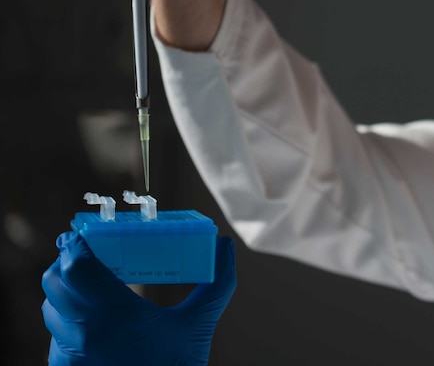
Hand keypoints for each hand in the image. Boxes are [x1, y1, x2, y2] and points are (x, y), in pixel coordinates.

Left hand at [42, 231, 235, 365]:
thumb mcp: (198, 325)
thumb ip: (217, 285)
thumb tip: (227, 247)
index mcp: (115, 312)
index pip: (76, 266)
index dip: (74, 245)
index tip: (81, 235)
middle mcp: (85, 331)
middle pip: (54, 282)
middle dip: (66, 264)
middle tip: (85, 256)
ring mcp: (72, 353)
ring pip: (51, 311)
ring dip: (65, 294)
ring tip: (88, 288)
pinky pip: (55, 337)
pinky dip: (66, 323)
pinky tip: (90, 322)